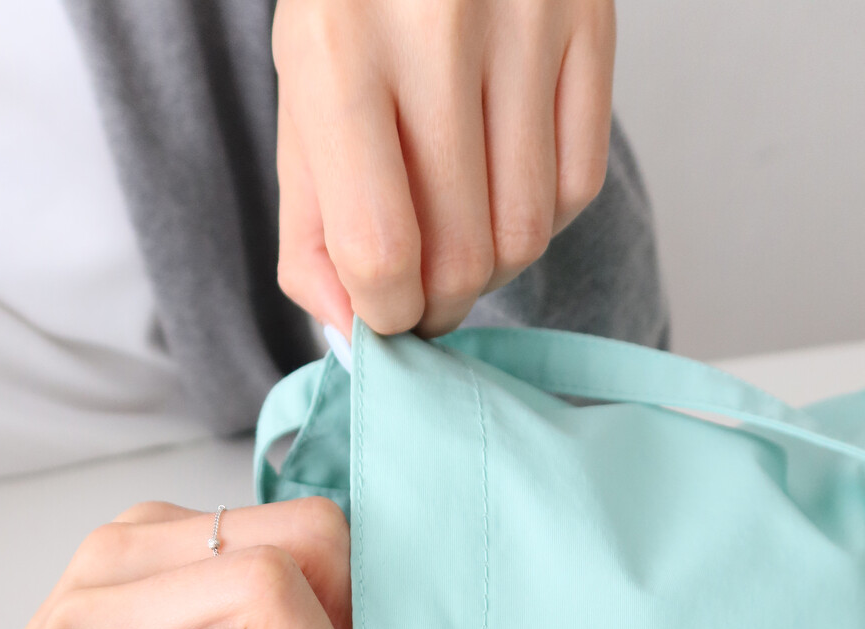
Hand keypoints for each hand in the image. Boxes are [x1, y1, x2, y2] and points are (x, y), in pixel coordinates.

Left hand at [273, 0, 614, 337]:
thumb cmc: (356, 4)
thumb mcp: (302, 99)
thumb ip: (311, 225)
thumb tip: (350, 331)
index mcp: (338, 51)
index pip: (381, 250)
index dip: (386, 316)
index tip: (386, 317)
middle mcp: (436, 29)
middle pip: (464, 256)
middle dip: (440, 304)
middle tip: (424, 292)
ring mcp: (526, 18)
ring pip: (529, 233)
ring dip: (491, 266)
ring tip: (460, 230)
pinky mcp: (589, 18)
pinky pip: (579, 185)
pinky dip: (542, 215)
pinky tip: (504, 182)